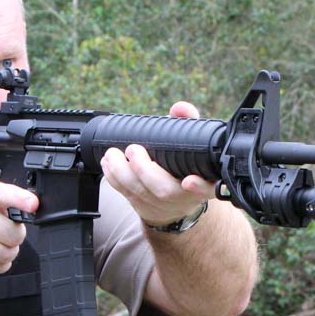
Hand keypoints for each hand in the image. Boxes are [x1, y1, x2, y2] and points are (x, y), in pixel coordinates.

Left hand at [100, 101, 215, 225]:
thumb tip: (180, 107)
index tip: (188, 181)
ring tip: (111, 154)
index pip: (207, 188)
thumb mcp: (192, 143)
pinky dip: (114, 180)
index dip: (198, 187)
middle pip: (165, 191)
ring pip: (142, 194)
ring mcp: (163, 206)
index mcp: (204, 181)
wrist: (176, 199)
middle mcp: (184, 197)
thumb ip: (187, 122)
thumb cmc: (185, 163)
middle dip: (145, 171)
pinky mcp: (143, 207)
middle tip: (133, 149)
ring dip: (122, 173)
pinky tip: (107, 164)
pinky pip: (127, 195)